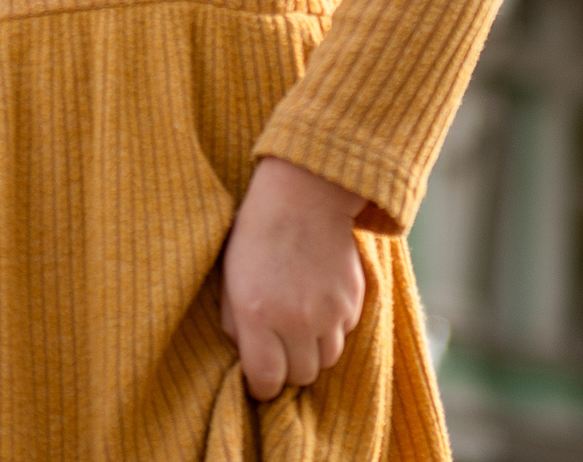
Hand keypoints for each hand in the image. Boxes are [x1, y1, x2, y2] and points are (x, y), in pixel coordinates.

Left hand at [218, 157, 367, 400]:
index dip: (261, 385)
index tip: (259, 378)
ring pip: (326, 360)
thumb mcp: (229, 279)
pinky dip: (332, 328)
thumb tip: (248, 359)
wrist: (302, 197)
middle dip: (287, 367)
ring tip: (298, 323)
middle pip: (300, 376)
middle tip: (278, 346)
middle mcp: (296, 321)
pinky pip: (345, 334)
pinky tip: (318, 301)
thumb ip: (235, 325)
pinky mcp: (353, 302)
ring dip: (312, 350)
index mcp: (257, 315)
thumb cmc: (254, 236)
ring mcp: (329, 313)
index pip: (267, 380)